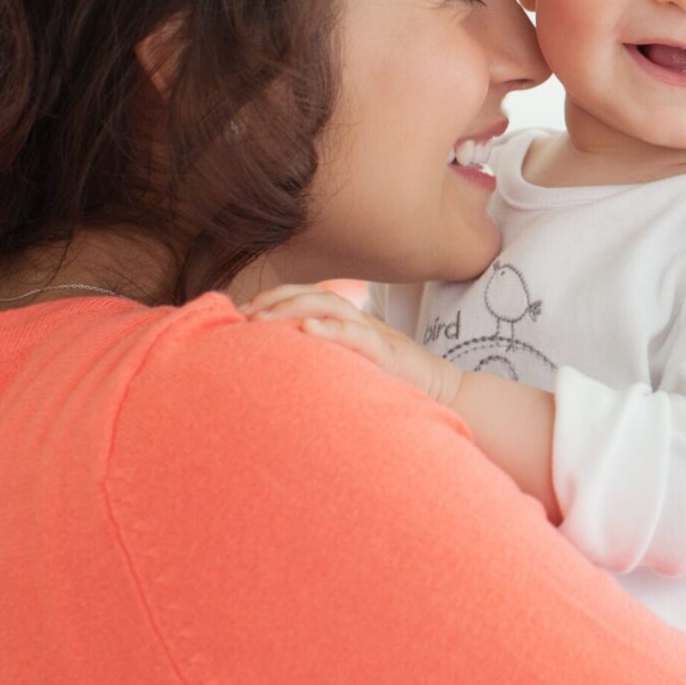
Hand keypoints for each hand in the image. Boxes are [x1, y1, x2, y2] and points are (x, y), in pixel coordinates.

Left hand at [241, 284, 461, 407]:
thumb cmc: (393, 381)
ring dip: (292, 309)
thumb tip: (284, 361)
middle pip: (312, 294)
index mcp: (348, 321)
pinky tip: (307, 332)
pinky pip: (357, 335)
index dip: (274, 298)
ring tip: (262, 321)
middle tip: (243, 316)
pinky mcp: (387, 353)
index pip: (306, 296)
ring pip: (329, 306)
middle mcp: (358, 320)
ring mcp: (373, 334)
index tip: (241, 312)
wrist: (444, 391)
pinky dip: (331, 331)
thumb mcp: (354, 363)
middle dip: (275, 300)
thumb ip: (327, 356)